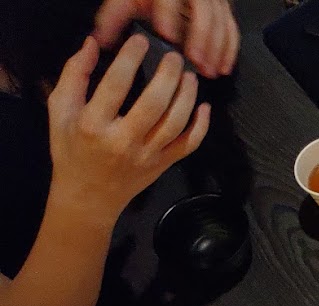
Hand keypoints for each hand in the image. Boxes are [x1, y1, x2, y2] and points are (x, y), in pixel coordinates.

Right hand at [46, 36, 210, 221]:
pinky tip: (203, 107)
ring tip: (189, 75)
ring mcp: (148, 156)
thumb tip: (92, 44)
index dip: (130, 59)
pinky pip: (189, 145)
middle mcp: (123, 141)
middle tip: (174, 56)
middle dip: (168, 75)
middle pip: (153, 103)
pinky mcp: (163, 165)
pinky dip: (201, 127)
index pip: (115, 85)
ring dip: (187, 96)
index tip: (141, 41)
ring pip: (176, 123)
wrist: (88, 197)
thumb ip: (74, 76)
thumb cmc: (71, 150)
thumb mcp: (60, 112)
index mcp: (93, 125)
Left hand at [93, 0, 239, 78]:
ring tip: (210, 72)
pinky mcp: (223, 9)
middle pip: (204, 11)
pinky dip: (230, 49)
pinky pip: (232, 28)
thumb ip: (113, 18)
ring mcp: (212, 0)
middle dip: (202, 38)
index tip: (166, 35)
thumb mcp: (127, 0)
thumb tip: (99, 41)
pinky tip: (225, 68)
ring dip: (218, 48)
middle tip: (196, 62)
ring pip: (221, 21)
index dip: (169, 15)